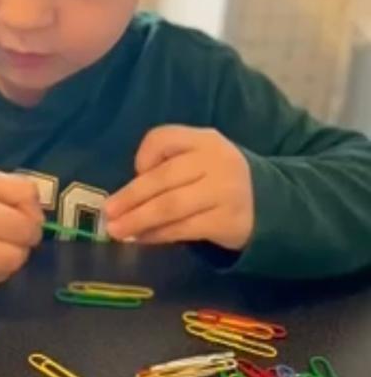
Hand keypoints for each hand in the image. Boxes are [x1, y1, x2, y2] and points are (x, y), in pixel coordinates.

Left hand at [104, 126, 253, 249]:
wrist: (268, 204)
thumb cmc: (217, 180)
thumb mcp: (199, 159)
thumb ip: (168, 165)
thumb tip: (126, 196)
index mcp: (205, 140)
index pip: (165, 138)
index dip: (144, 155)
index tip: (134, 172)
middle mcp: (216, 161)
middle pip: (164, 177)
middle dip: (131, 197)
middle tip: (108, 213)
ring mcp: (225, 192)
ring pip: (171, 206)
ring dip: (139, 219)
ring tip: (116, 230)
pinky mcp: (227, 221)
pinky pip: (184, 229)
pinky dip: (158, 235)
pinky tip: (141, 239)